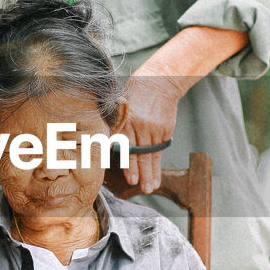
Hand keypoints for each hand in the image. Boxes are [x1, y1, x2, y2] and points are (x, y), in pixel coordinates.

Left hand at [121, 72, 184, 191]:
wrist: (159, 81)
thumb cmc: (135, 93)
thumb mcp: (119, 104)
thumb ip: (114, 124)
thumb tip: (104, 143)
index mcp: (126, 120)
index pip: (125, 146)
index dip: (127, 164)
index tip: (129, 178)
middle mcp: (140, 126)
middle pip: (139, 154)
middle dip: (140, 172)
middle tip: (140, 188)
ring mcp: (154, 129)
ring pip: (151, 156)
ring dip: (150, 173)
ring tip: (150, 188)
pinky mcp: (165, 130)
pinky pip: (159, 151)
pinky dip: (157, 165)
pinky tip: (157, 177)